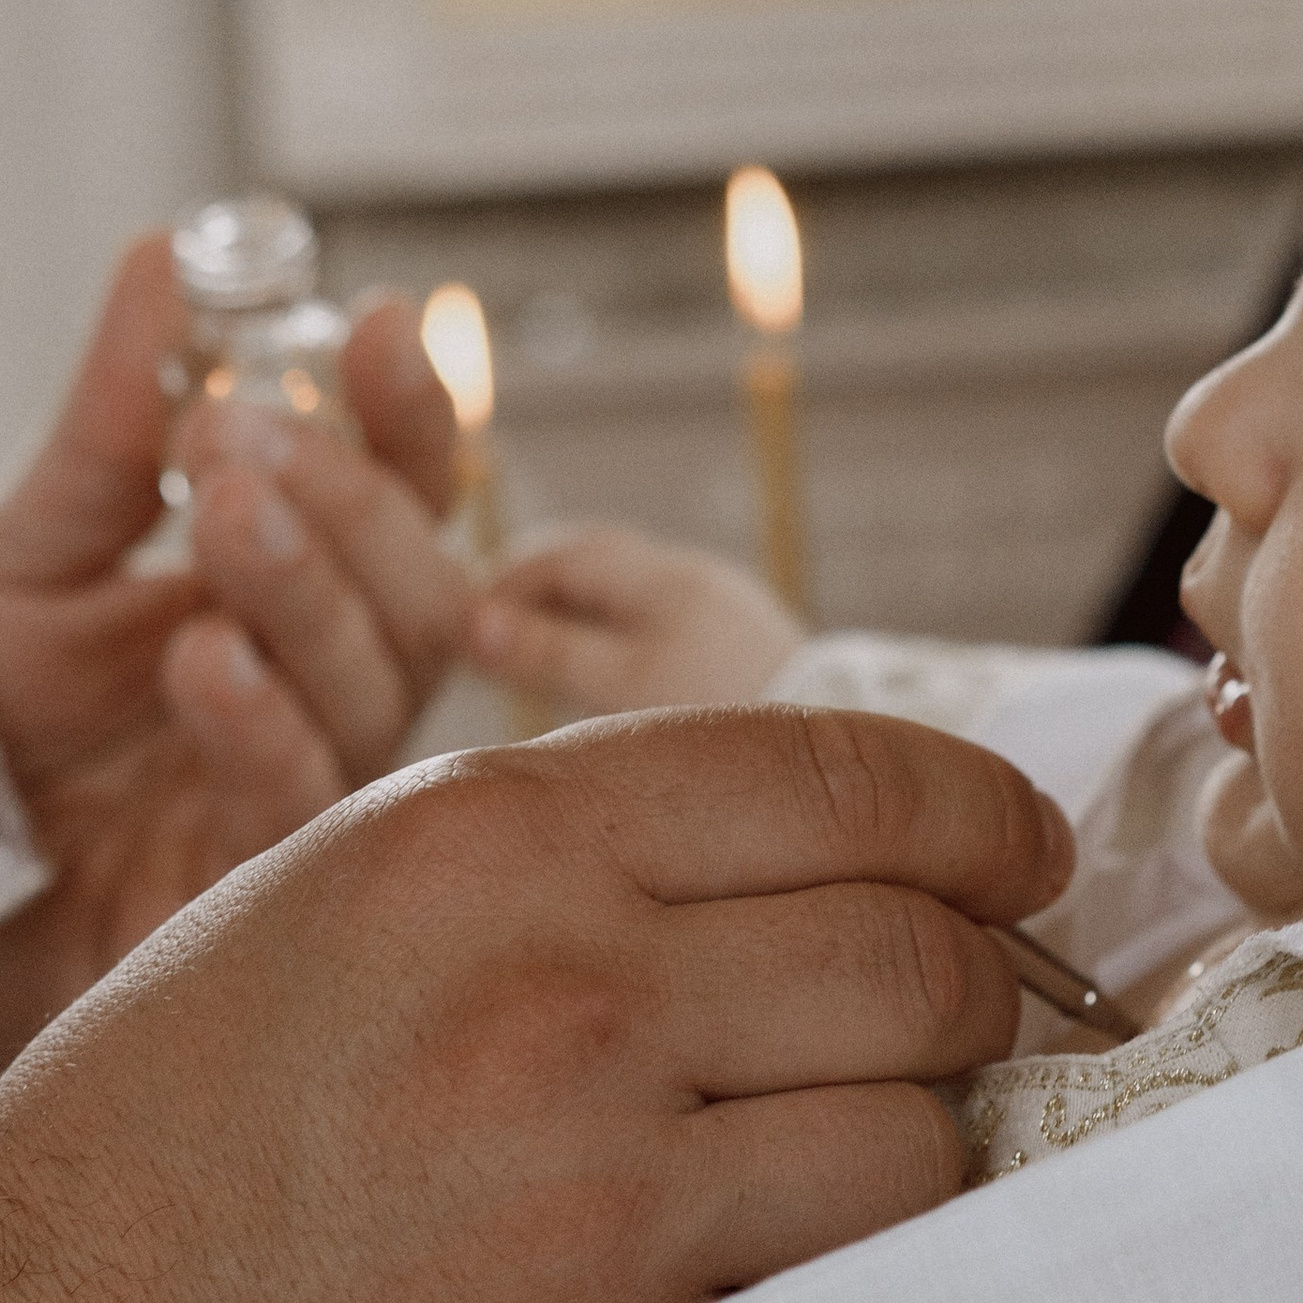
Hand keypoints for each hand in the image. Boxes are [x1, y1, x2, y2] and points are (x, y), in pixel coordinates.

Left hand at [0, 236, 472, 1114]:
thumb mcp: (21, 547)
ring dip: (308, 589)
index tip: (379, 324)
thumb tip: (167, 258)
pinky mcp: (257, 899)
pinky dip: (262, 724)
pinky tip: (202, 660)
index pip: (404, 496)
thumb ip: (108, 423)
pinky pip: (302, 808)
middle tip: (238, 439)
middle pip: (424, 592)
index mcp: (294, 593)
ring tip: (221, 512)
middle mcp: (324, 691)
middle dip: (350, 502)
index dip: (409, 414)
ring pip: (381, 690)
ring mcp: (304, 793)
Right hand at [0, 705, 1069, 1302]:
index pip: (837, 775)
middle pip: (915, 949)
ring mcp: (601, 1180)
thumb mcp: (343, 892)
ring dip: (920, 1139)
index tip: (1019, 856)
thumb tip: (824, 849)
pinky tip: (787, 1267)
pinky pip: (843, 1283)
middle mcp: (564, 982)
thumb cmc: (178, 1124)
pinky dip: (851, 1271)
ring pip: (920, 1129)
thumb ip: (574, 848)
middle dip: (976, 981)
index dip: (977, 815)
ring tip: (850, 1153)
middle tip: (963, 1014)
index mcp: (487, 828)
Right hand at [469, 526, 802, 717]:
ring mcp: (721, 610)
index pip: (560, 555)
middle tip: (487, 637)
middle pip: (593, 564)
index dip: (502, 585)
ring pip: (627, 597)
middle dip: (533, 591)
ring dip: (574, 618)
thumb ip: (548, 654)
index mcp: (662, 577)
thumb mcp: (624, 685)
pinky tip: (606, 685)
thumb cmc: (729, 712)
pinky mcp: (740, 645)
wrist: (842, 746)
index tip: (460, 630)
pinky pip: (656, 624)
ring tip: (535, 664)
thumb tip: (469, 625)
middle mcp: (694, 579)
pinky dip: (614, 639)